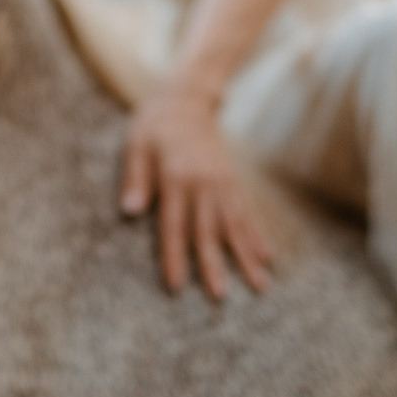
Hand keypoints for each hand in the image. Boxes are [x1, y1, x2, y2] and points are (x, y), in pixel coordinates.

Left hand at [120, 85, 272, 298]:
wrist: (189, 97)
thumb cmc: (154, 124)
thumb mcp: (136, 144)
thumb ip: (135, 178)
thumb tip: (129, 212)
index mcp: (176, 178)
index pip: (174, 225)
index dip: (174, 257)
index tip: (177, 286)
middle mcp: (203, 184)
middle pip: (208, 232)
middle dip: (214, 266)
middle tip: (220, 298)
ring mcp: (222, 183)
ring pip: (235, 226)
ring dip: (246, 257)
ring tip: (260, 286)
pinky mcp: (232, 181)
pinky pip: (247, 212)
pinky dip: (257, 235)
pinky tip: (267, 257)